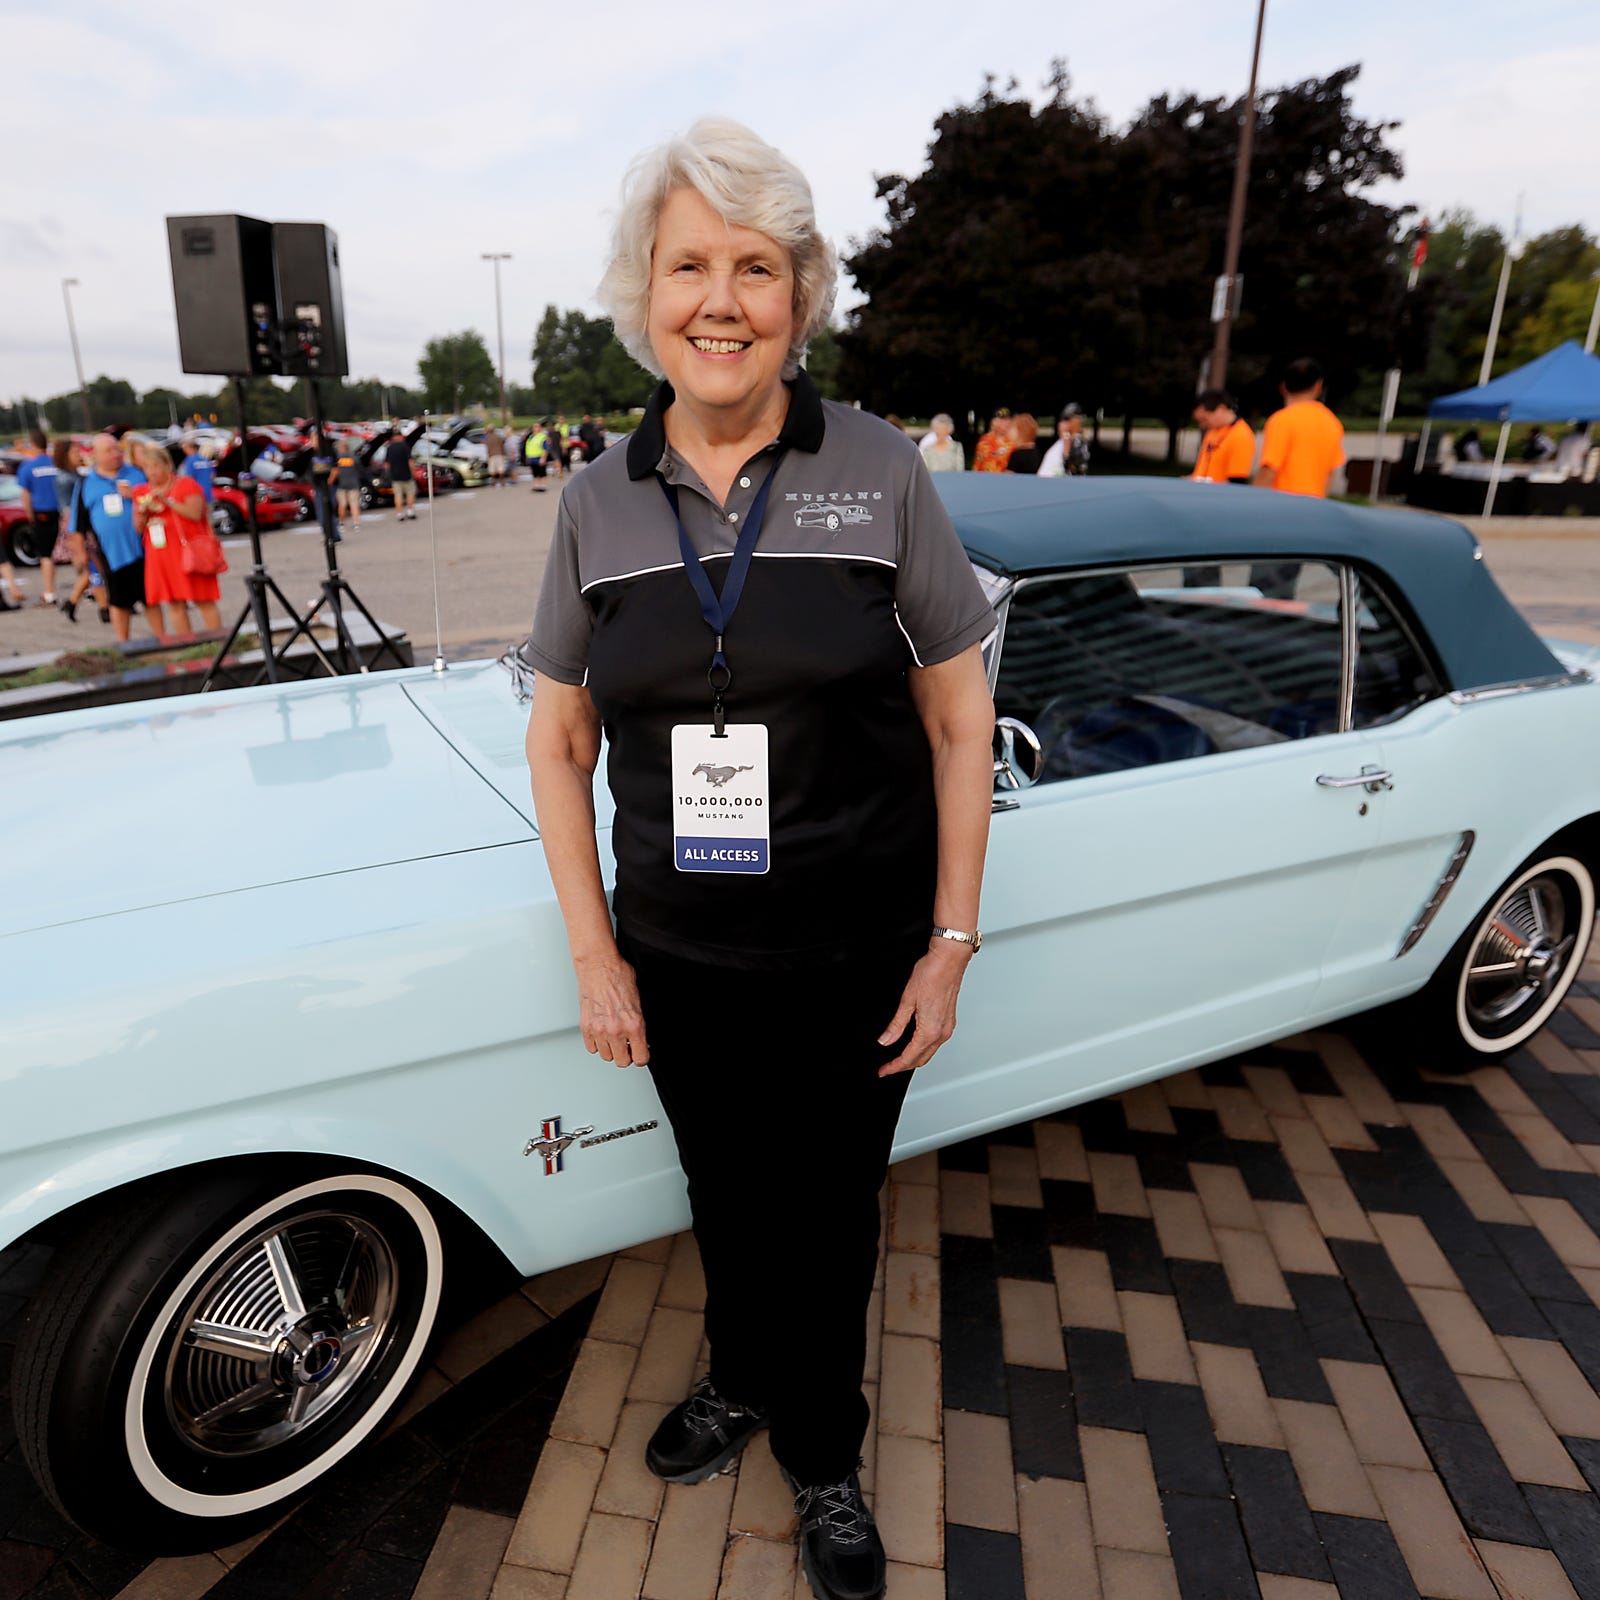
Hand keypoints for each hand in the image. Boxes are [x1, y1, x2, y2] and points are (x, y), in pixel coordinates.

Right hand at [574, 953, 649, 1067]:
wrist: (598, 964)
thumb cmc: (618, 975)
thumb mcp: (638, 999)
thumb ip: (639, 1022)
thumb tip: (642, 1037)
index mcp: (634, 1024)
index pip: (640, 1058)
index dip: (642, 1057)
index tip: (640, 1053)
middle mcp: (616, 1030)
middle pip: (622, 1061)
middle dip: (627, 1055)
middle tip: (628, 1046)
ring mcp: (599, 1029)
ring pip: (606, 1056)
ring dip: (611, 1049)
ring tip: (614, 1038)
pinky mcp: (586, 1026)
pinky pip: (592, 1047)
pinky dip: (597, 1043)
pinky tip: (602, 1033)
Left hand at [876, 940, 970, 1076]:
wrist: (949, 960)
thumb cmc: (931, 974)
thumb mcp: (907, 1000)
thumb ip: (897, 1024)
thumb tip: (886, 1040)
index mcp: (930, 1030)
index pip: (909, 1057)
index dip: (894, 1066)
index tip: (883, 1071)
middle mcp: (941, 1032)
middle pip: (920, 1059)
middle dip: (903, 1066)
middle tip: (888, 1067)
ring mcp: (947, 1027)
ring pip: (929, 1053)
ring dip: (914, 1058)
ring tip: (898, 1058)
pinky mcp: (949, 1021)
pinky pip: (935, 1043)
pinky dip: (923, 1048)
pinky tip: (913, 1043)